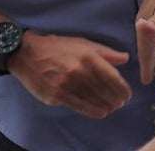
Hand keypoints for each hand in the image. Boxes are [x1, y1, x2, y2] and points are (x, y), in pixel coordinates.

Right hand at [10, 32, 131, 118]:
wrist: (26, 54)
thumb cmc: (57, 47)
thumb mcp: (82, 43)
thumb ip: (105, 52)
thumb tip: (125, 58)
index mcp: (87, 56)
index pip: (112, 77)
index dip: (123, 89)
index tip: (127, 94)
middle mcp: (78, 71)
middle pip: (105, 92)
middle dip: (116, 100)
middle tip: (120, 102)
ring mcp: (67, 85)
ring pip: (95, 102)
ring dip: (107, 106)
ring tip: (111, 107)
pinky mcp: (57, 96)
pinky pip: (81, 108)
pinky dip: (94, 111)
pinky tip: (100, 112)